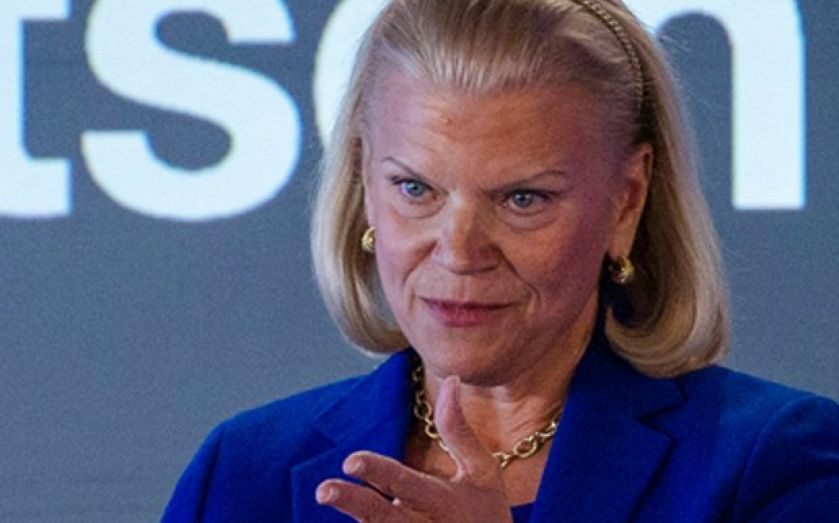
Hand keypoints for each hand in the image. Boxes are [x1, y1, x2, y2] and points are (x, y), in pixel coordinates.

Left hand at [316, 376, 513, 521]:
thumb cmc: (487, 515)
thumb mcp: (482, 472)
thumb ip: (459, 430)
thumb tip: (451, 380)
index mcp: (442, 502)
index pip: (406, 483)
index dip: (379, 471)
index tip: (351, 460)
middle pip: (382, 517)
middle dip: (353, 502)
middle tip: (323, 490)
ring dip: (353, 519)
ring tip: (326, 497)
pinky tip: (345, 517)